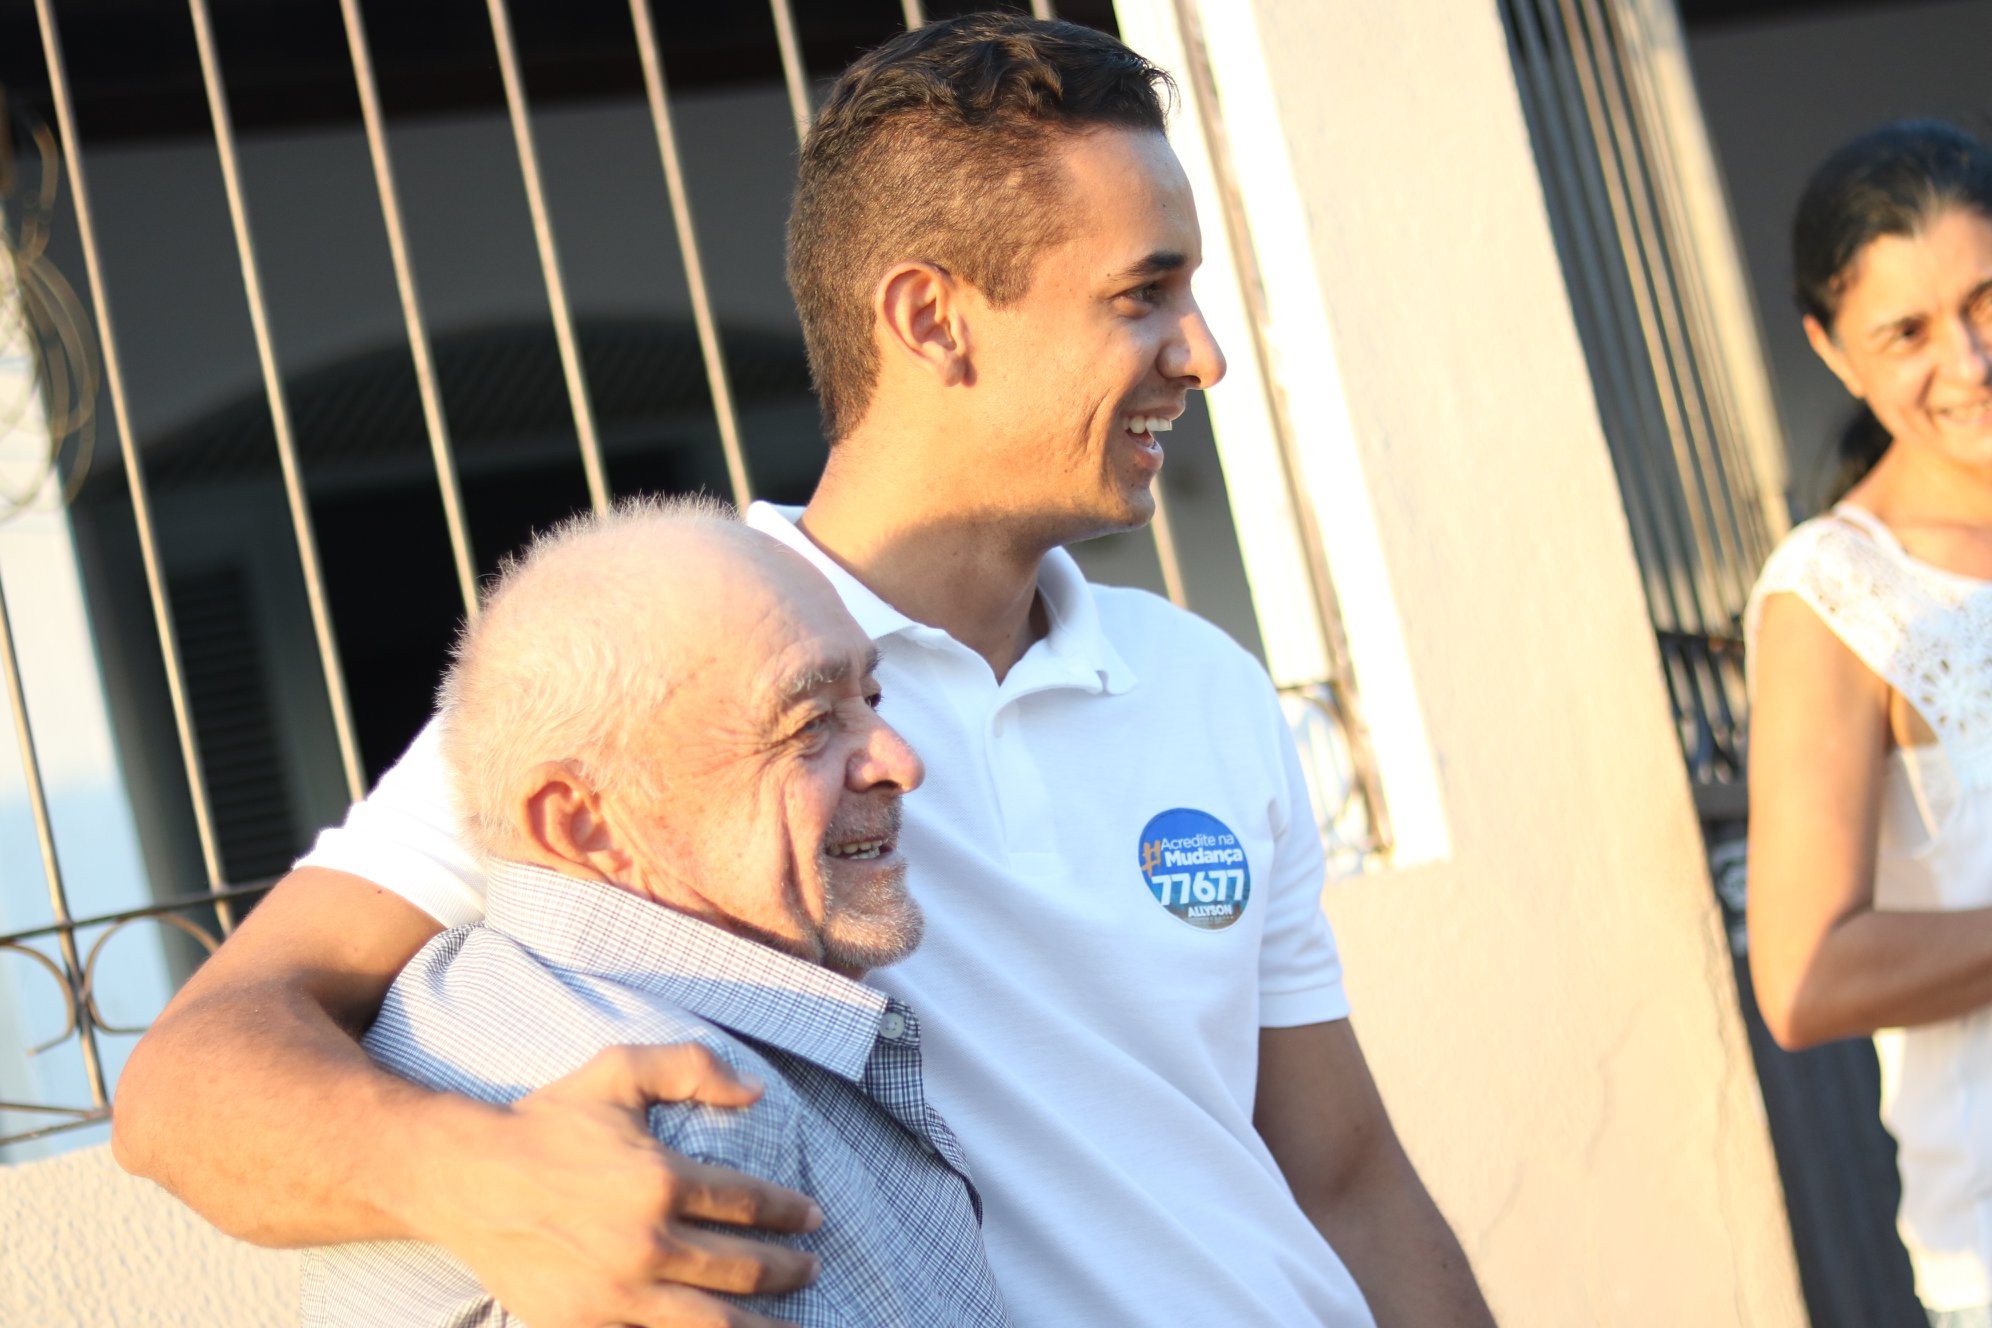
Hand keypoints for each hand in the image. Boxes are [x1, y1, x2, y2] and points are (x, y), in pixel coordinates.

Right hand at [405, 1043, 824, 1327]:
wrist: (464, 1179)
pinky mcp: (584, 1325)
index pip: (750, 1204)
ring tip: (789, 1322)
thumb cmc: (545, 1122)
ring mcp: (615, 1294)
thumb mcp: (617, 1071)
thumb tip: (755, 1091)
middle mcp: (644, 1243)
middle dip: (789, 1269)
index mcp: (660, 1180)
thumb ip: (691, 1068)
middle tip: (810, 1268)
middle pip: (743, 1267)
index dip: (791, 1213)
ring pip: (713, 1322)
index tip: (813, 1217)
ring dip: (762, 1325)